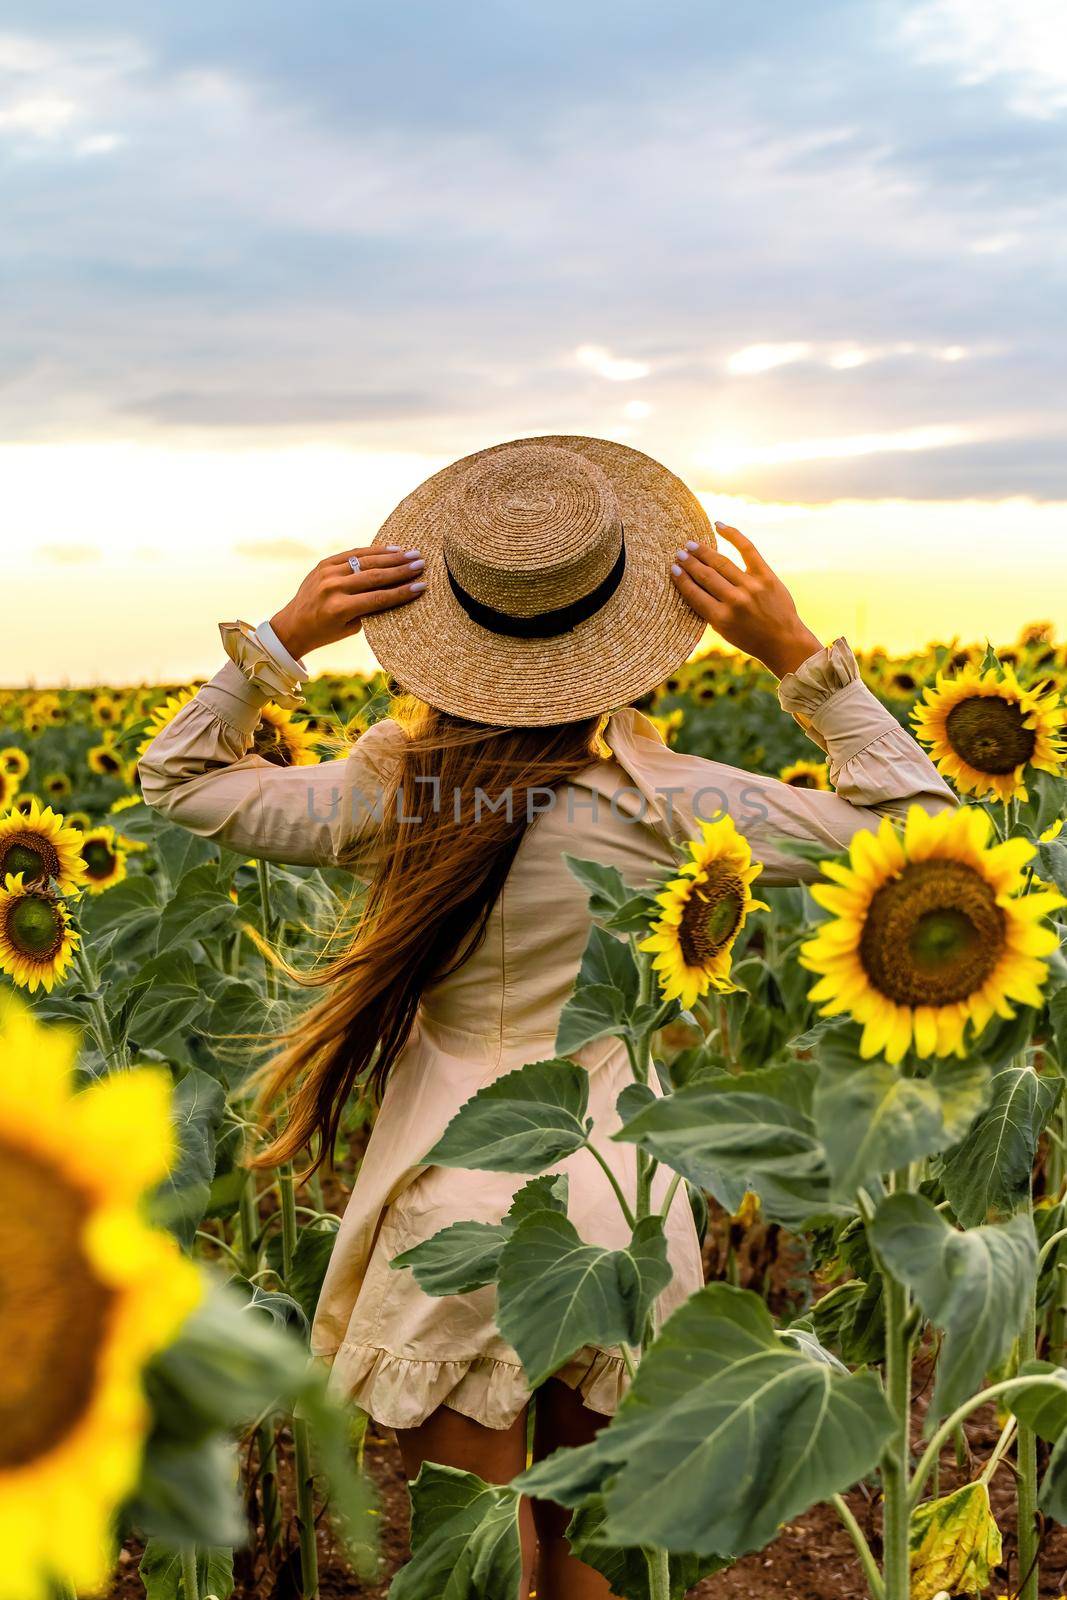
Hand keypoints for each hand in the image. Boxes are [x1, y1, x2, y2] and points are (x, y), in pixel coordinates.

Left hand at [269, 545, 425, 658]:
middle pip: (375, 576)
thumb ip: (370, 609)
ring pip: (365, 561)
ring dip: (391, 557)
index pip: (379, 598)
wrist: (293, 625)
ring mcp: (327, 573)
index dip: (402, 592)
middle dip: (401, 570)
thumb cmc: (325, 632)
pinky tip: (391, 549)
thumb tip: (396, 589)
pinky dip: (373, 551)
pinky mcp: (324, 564)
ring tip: (411, 554)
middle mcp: (333, 588)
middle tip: (421, 564)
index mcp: (340, 608)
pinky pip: (353, 554)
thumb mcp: (350, 628)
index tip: (422, 586)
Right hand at [670, 522, 821, 678]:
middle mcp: (735, 601)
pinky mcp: (766, 576)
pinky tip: (719, 526)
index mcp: (721, 618)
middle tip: (679, 553)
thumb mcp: (724, 632)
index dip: (681, 580)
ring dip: (703, 552)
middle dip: (690, 563)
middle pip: (706, 575)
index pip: (694, 594)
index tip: (673, 569)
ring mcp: (751, 587)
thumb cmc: (750, 639)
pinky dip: (732, 535)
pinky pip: (747, 549)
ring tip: (691, 544)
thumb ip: (709, 611)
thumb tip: (691, 584)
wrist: (784, 642)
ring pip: (721, 563)